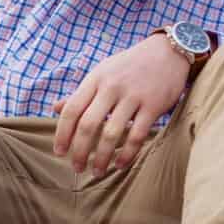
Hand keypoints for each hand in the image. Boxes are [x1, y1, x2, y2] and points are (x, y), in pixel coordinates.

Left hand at [54, 34, 189, 175]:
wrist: (168, 51)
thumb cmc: (131, 65)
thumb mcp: (102, 72)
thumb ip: (81, 92)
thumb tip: (55, 108)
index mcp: (95, 79)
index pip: (71, 110)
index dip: (62, 133)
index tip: (59, 152)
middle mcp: (111, 88)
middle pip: (88, 125)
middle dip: (79, 150)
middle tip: (76, 168)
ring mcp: (133, 96)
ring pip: (111, 133)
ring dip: (102, 157)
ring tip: (97, 171)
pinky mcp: (154, 105)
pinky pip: (137, 135)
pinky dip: (127, 153)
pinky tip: (120, 165)